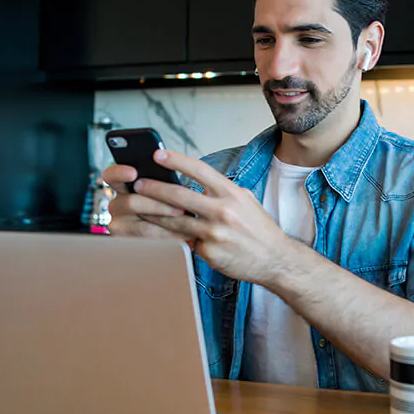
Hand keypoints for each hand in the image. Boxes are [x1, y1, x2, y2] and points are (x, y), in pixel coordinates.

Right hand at [102, 164, 192, 240]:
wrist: (173, 230)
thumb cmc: (168, 203)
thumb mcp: (164, 189)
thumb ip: (161, 183)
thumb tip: (172, 177)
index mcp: (123, 186)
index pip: (111, 175)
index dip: (119, 173)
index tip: (133, 173)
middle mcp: (117, 205)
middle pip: (131, 202)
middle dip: (159, 205)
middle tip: (180, 208)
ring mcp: (119, 225)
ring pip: (142, 226)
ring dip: (167, 222)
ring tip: (186, 220)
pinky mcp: (128, 241)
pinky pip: (149, 241)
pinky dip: (169, 237)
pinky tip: (184, 234)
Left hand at [133, 149, 294, 283]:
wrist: (275, 259)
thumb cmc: (259, 229)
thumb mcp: (246, 201)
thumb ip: (223, 192)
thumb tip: (200, 183)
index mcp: (232, 194)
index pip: (199, 170)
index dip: (176, 160)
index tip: (158, 155)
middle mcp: (223, 211)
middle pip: (179, 196)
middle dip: (154, 189)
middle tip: (138, 184)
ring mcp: (215, 233)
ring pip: (175, 222)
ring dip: (154, 214)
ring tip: (138, 208)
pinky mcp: (209, 252)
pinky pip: (186, 243)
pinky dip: (175, 239)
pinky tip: (159, 236)